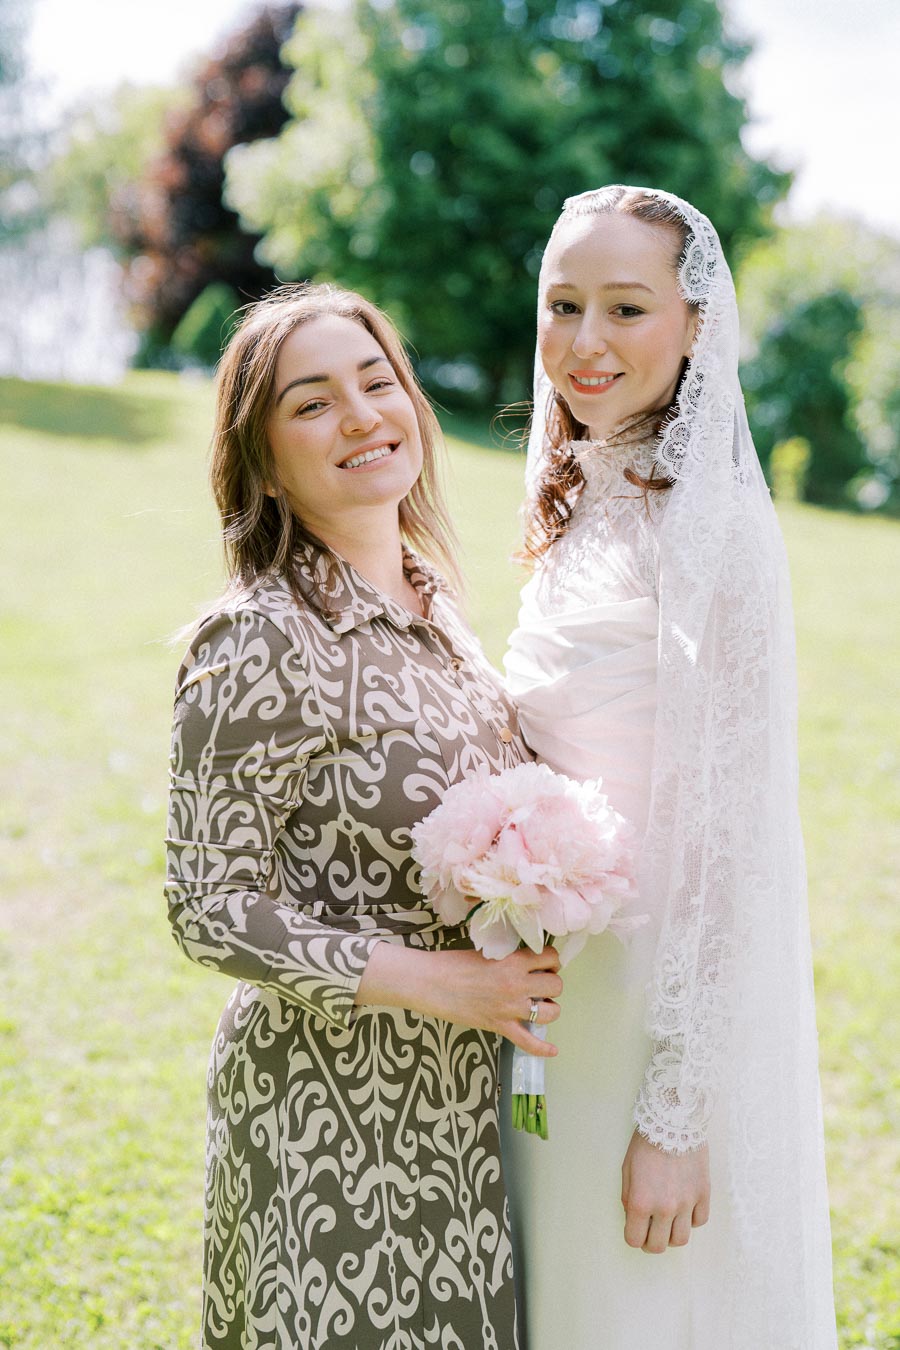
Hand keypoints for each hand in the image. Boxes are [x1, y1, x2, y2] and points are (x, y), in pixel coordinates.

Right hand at [430, 944, 562, 1055]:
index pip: (550, 957)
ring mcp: (509, 1008)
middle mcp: (517, 985)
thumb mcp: (487, 952)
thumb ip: (509, 958)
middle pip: (555, 986)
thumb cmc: (453, 964)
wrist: (431, 982)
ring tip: (540, 1004)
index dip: (551, 960)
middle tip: (540, 983)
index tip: (545, 963)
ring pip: (550, 1013)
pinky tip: (553, 1050)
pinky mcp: (499, 1026)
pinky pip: (528, 1042)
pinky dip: (543, 1048)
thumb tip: (525, 962)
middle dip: (551, 984)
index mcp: (513, 961)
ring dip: (549, 1008)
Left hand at [620, 1129, 709, 1253]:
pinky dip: (691, 1220)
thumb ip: (628, 1197)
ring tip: (668, 1221)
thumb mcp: (626, 1169)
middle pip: (658, 1246)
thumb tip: (633, 1217)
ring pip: (681, 1240)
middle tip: (651, 1229)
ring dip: (672, 1234)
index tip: (636, 1230)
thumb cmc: (646, 1143)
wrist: (673, 1121)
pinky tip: (685, 1208)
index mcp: (640, 1202)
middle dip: (651, 1241)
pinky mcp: (703, 1194)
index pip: (634, 1240)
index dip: (633, 1237)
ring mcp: (686, 1203)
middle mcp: (664, 1208)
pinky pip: (699, 1221)